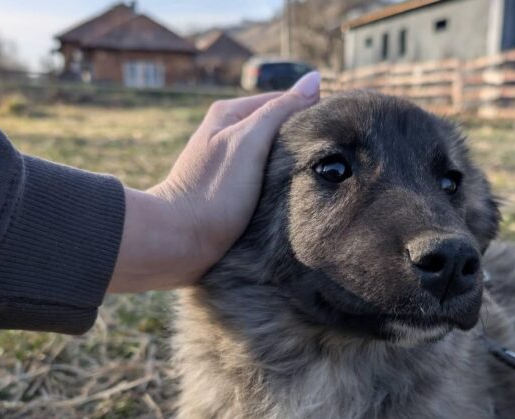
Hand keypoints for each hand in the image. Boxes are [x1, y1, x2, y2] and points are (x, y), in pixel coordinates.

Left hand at [108, 72, 320, 292]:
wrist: (179, 243)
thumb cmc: (213, 190)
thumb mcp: (250, 141)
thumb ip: (281, 110)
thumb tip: (314, 80)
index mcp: (229, 114)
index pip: (282, 102)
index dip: (309, 114)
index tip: (334, 134)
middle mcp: (227, 136)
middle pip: (278, 131)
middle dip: (302, 143)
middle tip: (330, 159)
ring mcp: (229, 167)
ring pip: (273, 159)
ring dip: (293, 168)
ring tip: (315, 180)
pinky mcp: (231, 195)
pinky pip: (265, 183)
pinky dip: (280, 188)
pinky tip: (294, 199)